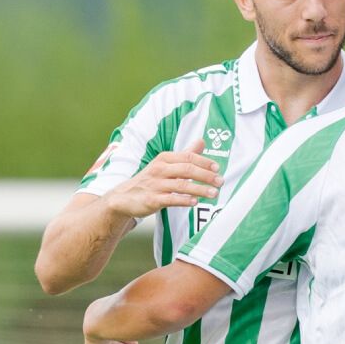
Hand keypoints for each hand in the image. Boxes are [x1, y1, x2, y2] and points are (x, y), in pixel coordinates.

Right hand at [105, 139, 223, 218]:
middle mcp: (160, 169)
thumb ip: (185, 154)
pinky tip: (195, 202)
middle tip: (220, 182)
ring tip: (214, 194)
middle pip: (187, 169)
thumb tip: (202, 141)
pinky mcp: (152, 199)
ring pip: (181, 185)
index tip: (217, 168)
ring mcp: (155, 184)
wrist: (124, 197)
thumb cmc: (150, 180)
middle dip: (206, 176)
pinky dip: (184, 200)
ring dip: (200, 189)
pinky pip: (171, 199)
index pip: (188, 157)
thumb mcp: (166, 164)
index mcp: (164, 158)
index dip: (204, 162)